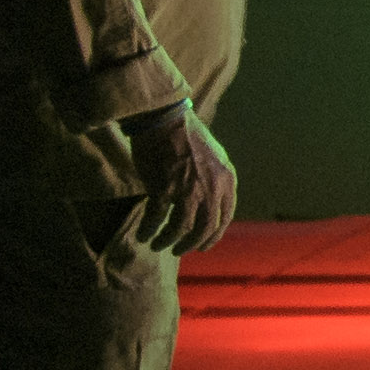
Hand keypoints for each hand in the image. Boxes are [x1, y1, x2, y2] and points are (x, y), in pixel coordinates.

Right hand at [123, 101, 238, 255]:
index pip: (224, 217)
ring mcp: (189, 189)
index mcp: (226, 180)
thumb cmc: (185, 137)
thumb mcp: (214, 158)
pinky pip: (156, 219)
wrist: (164, 119)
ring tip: (157, 245)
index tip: (202, 246)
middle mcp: (212, 188)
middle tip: (179, 250)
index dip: (213, 236)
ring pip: (181, 229)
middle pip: (205, 228)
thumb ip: (217, 180)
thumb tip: (213, 203)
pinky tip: (143, 235)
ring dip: (167, 241)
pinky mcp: (164, 189)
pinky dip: (149, 230)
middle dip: (191, 244)